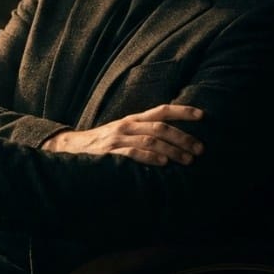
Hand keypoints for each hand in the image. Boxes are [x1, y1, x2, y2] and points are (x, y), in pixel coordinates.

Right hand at [41, 104, 204, 164]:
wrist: (72, 148)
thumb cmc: (104, 143)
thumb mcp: (124, 132)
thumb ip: (144, 132)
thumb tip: (174, 139)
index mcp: (133, 119)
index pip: (162, 110)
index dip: (182, 111)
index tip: (202, 115)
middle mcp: (128, 125)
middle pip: (160, 127)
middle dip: (183, 137)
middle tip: (200, 149)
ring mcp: (118, 138)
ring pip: (151, 140)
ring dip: (172, 149)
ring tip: (187, 160)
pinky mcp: (110, 152)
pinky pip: (133, 152)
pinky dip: (150, 157)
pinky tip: (163, 163)